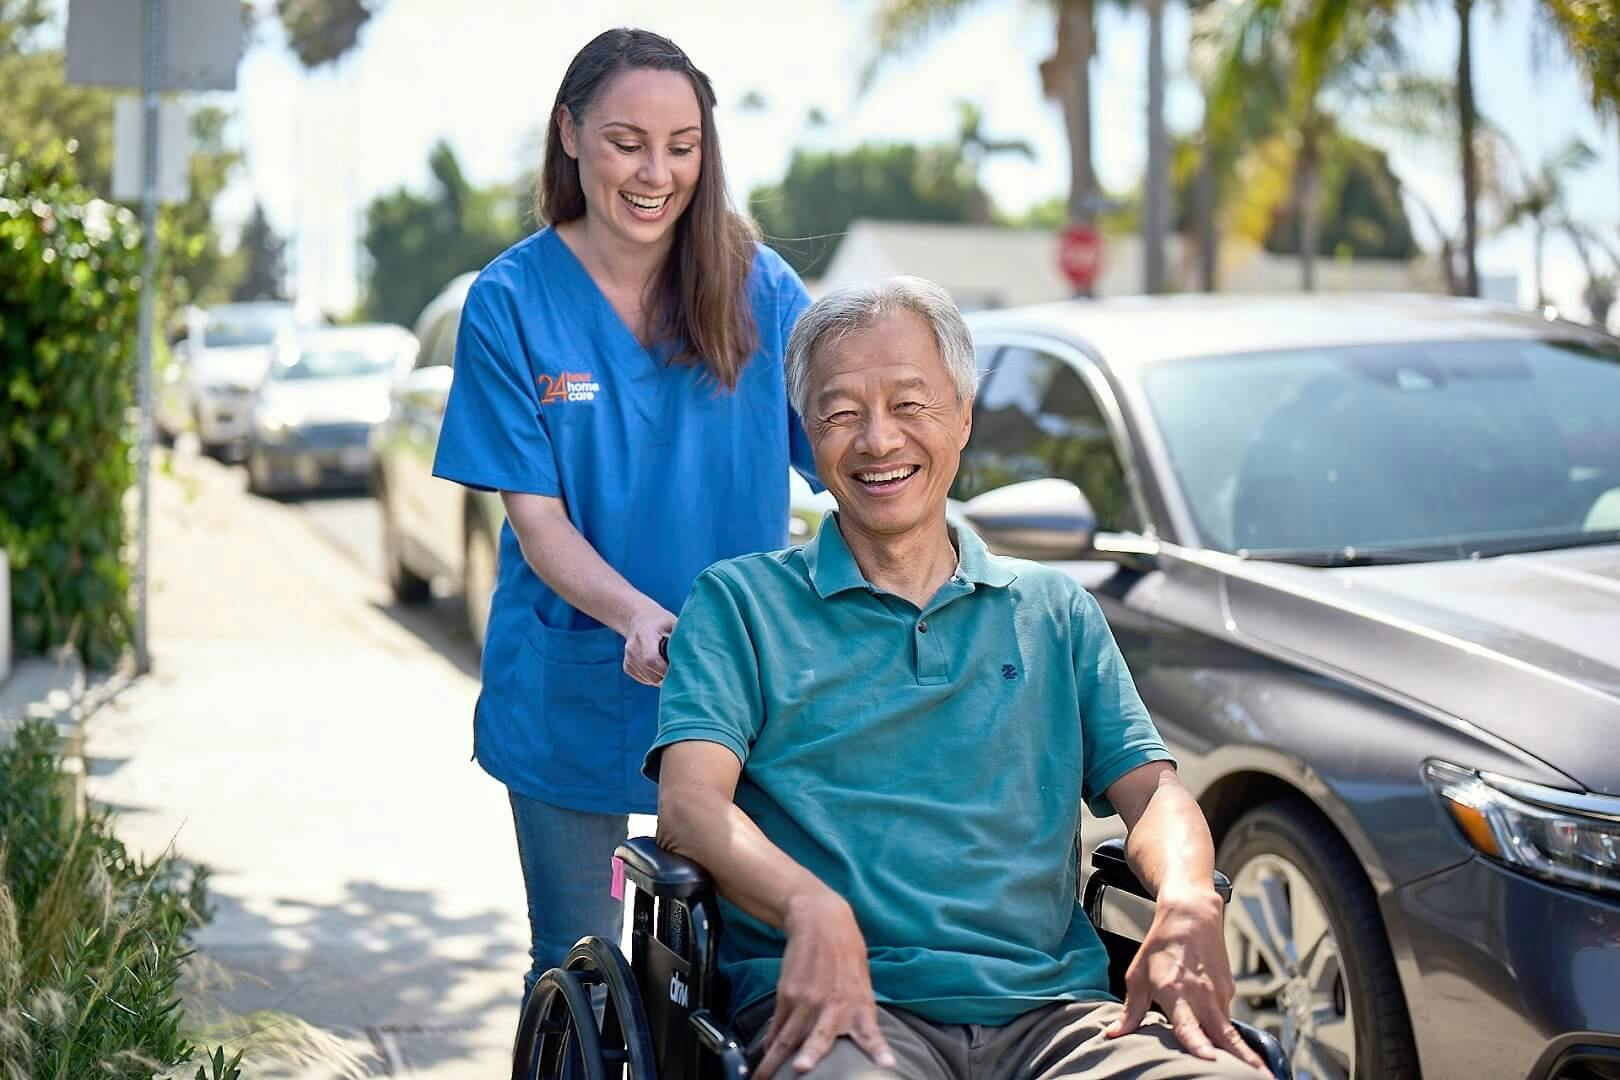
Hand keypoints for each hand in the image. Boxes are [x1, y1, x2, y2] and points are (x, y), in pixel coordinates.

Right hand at [622, 606, 674, 686]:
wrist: (638, 619)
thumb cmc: (661, 622)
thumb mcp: (673, 624)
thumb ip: (681, 639)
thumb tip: (697, 655)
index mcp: (644, 635)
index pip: (651, 660)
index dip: (666, 669)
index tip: (681, 669)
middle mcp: (633, 648)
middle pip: (651, 674)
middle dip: (668, 676)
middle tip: (680, 670)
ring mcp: (628, 659)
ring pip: (649, 680)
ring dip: (662, 678)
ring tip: (670, 665)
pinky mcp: (627, 667)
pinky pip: (644, 680)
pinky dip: (655, 678)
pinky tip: (660, 667)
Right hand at [756, 891, 895, 1076]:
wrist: (821, 922)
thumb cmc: (847, 954)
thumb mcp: (862, 983)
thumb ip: (858, 1013)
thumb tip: (853, 1039)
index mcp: (860, 1004)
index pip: (871, 1033)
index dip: (878, 1049)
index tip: (886, 1063)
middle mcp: (833, 1005)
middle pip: (818, 1037)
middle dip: (809, 1055)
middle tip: (800, 1070)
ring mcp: (807, 1000)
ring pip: (788, 1037)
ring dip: (773, 1061)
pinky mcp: (787, 993)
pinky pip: (778, 1025)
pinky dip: (772, 1042)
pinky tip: (767, 1055)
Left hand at [1107, 887, 1267, 1072]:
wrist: (1191, 915)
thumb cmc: (1161, 945)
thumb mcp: (1138, 976)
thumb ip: (1130, 1010)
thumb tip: (1114, 1033)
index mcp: (1175, 992)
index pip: (1188, 1025)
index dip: (1198, 1044)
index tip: (1209, 1059)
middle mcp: (1202, 996)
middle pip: (1225, 1035)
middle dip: (1243, 1059)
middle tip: (1261, 1078)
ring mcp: (1220, 993)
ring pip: (1229, 1029)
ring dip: (1240, 1051)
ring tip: (1255, 1073)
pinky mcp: (1230, 990)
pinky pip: (1226, 1016)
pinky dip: (1225, 1029)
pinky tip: (1222, 1039)